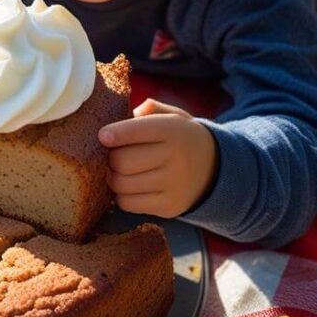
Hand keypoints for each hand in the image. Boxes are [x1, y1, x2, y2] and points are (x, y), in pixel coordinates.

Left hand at [98, 98, 218, 218]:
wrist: (213, 169)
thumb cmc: (179, 139)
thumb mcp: (172, 116)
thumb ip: (150, 109)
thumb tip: (131, 111)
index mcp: (173, 130)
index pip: (137, 130)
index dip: (114, 133)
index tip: (102, 136)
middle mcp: (175, 158)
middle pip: (121, 161)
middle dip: (110, 157)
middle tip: (112, 155)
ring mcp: (173, 185)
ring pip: (121, 184)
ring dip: (112, 177)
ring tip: (119, 170)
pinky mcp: (168, 206)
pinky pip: (127, 203)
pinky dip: (122, 194)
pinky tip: (130, 186)